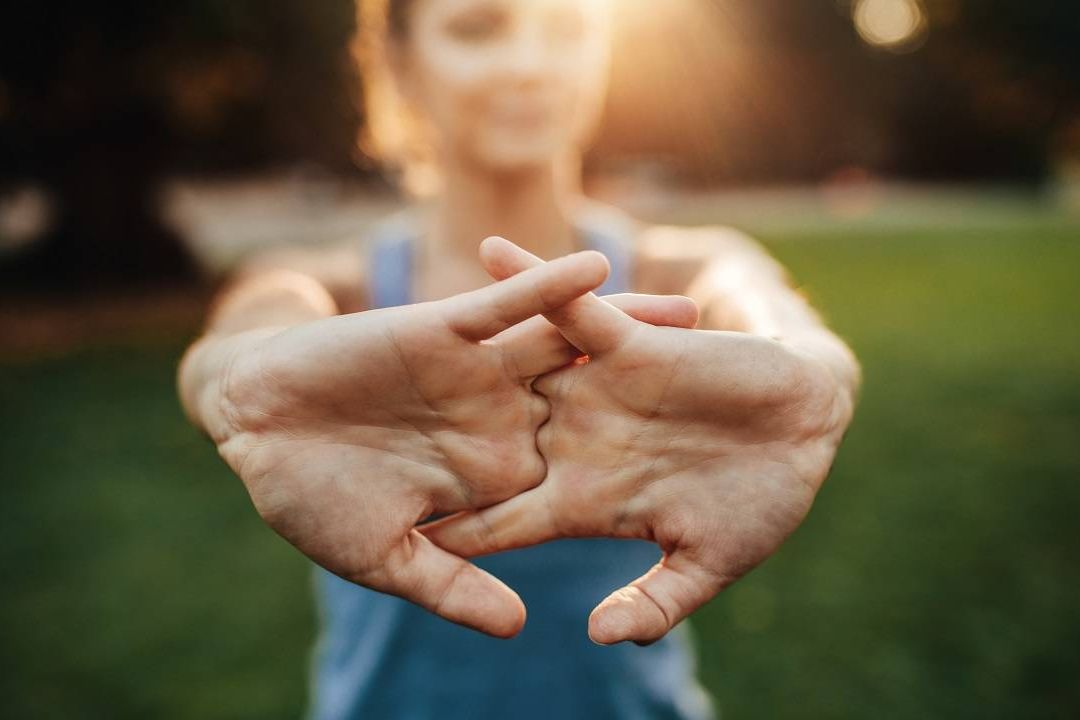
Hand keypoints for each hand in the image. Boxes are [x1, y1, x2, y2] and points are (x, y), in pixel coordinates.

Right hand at [200, 249, 697, 636]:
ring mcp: (474, 373)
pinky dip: (546, 286)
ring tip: (695, 312)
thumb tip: (521, 623)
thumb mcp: (386, 557)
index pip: (580, 476)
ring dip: (624, 327)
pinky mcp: (442, 331)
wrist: (253, 427)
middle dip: (659, 394)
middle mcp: (497, 419)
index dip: (643, 478)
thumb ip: (453, 586)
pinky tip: (598, 267)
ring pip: (564, 347)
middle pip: (596, 403)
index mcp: (492, 477)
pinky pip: (504, 305)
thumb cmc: (309, 499)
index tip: (709, 479)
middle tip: (738, 384)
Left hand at [423, 238, 854, 643]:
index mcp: (584, 501)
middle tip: (352, 436)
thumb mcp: (708, 562)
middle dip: (422, 441)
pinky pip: (570, 307)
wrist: (808, 431)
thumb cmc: (762, 502)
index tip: (391, 538)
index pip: (501, 521)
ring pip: (511, 369)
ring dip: (455, 353)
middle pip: (482, 443)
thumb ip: (654, 600)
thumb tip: (595, 637)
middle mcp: (575, 442)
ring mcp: (595, 391)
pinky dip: (533, 280)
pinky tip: (486, 252)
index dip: (451, 530)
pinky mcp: (627, 345)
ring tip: (384, 329)